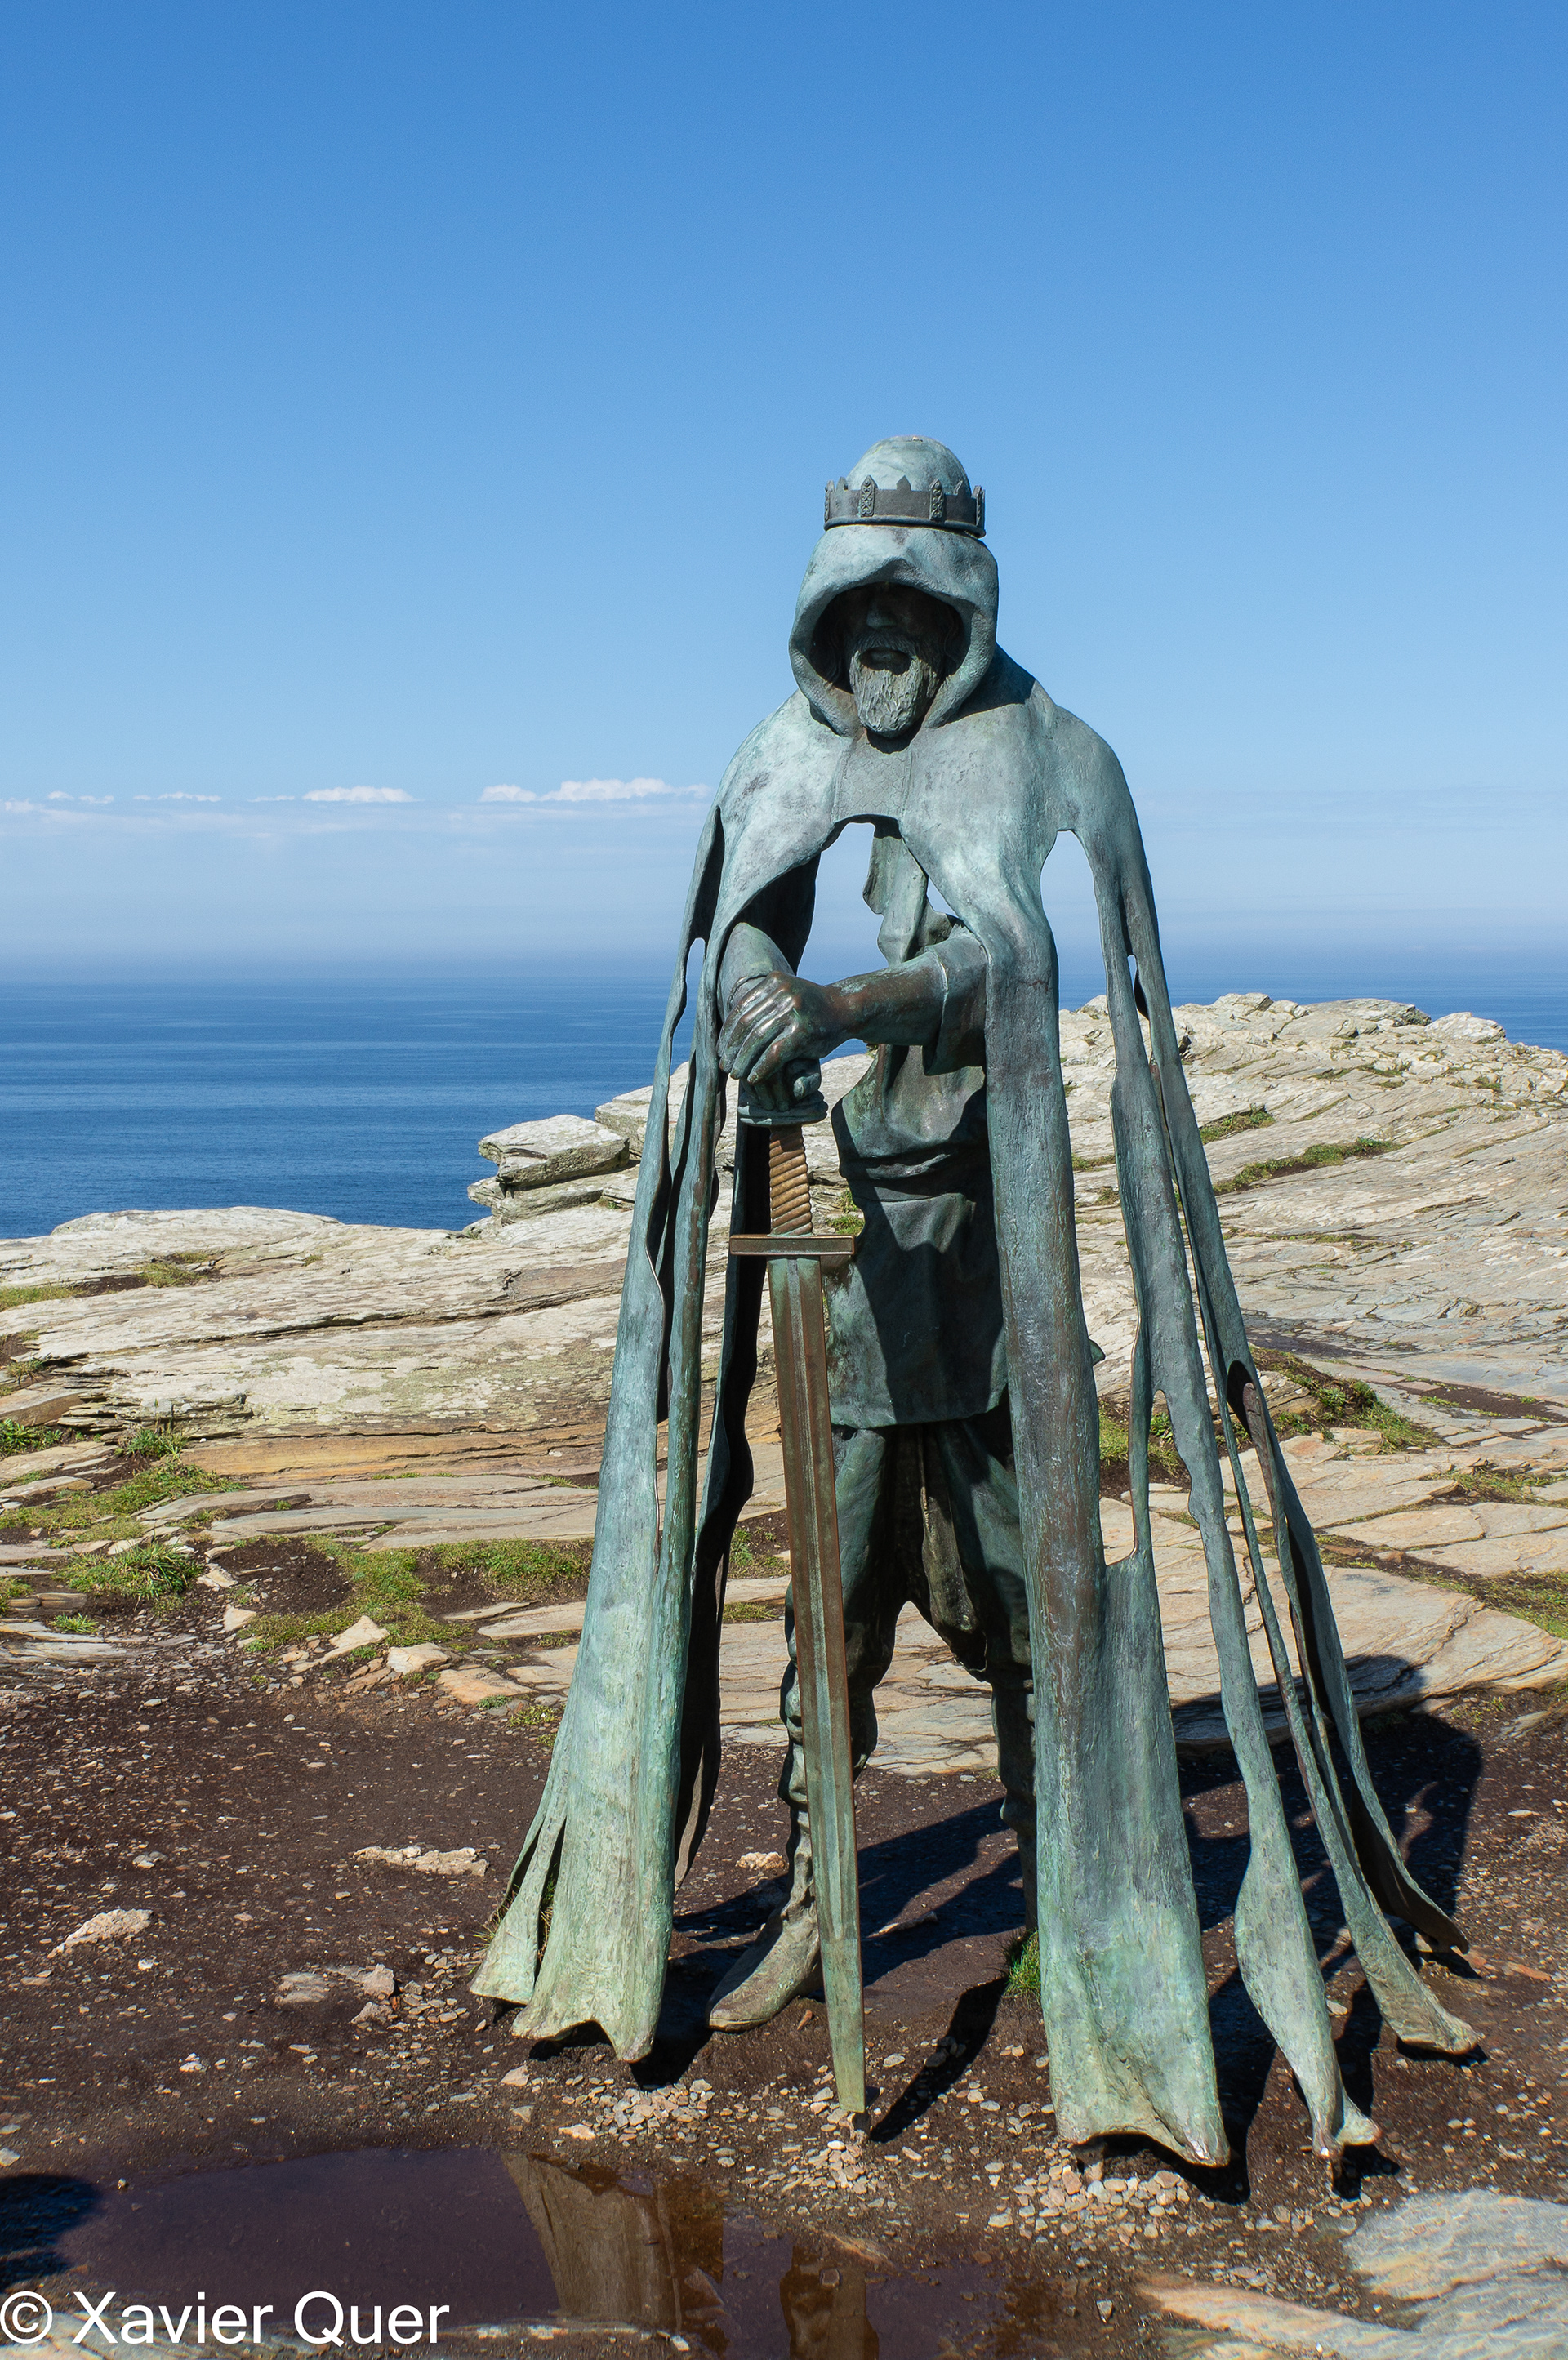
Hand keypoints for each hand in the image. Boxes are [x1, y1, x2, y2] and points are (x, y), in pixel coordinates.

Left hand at [718, 971, 848, 1088]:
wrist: (846, 1009)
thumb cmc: (810, 1009)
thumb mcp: (786, 997)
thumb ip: (762, 1006)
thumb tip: (728, 1028)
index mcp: (773, 982)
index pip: (740, 1010)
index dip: (727, 1033)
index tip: (720, 1050)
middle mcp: (782, 993)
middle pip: (746, 1026)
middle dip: (732, 1049)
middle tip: (724, 1066)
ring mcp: (793, 1012)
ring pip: (757, 1041)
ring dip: (743, 1061)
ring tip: (735, 1075)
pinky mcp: (803, 1033)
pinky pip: (774, 1054)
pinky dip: (761, 1069)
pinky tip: (753, 1079)